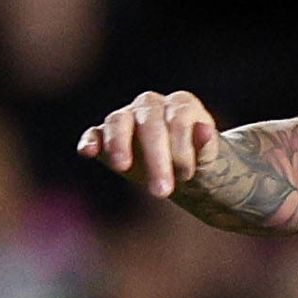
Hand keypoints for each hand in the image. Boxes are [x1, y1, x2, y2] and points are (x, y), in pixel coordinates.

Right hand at [79, 91, 222, 201]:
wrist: (184, 170)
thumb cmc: (200, 162)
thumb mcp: (210, 159)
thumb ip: (207, 146)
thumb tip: (205, 130)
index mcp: (182, 104)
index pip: (179, 119)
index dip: (181, 147)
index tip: (186, 176)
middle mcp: (152, 105)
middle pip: (149, 123)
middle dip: (155, 157)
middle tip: (162, 192)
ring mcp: (127, 117)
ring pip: (118, 121)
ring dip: (119, 143)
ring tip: (122, 166)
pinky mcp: (106, 135)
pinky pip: (94, 133)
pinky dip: (90, 141)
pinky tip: (87, 152)